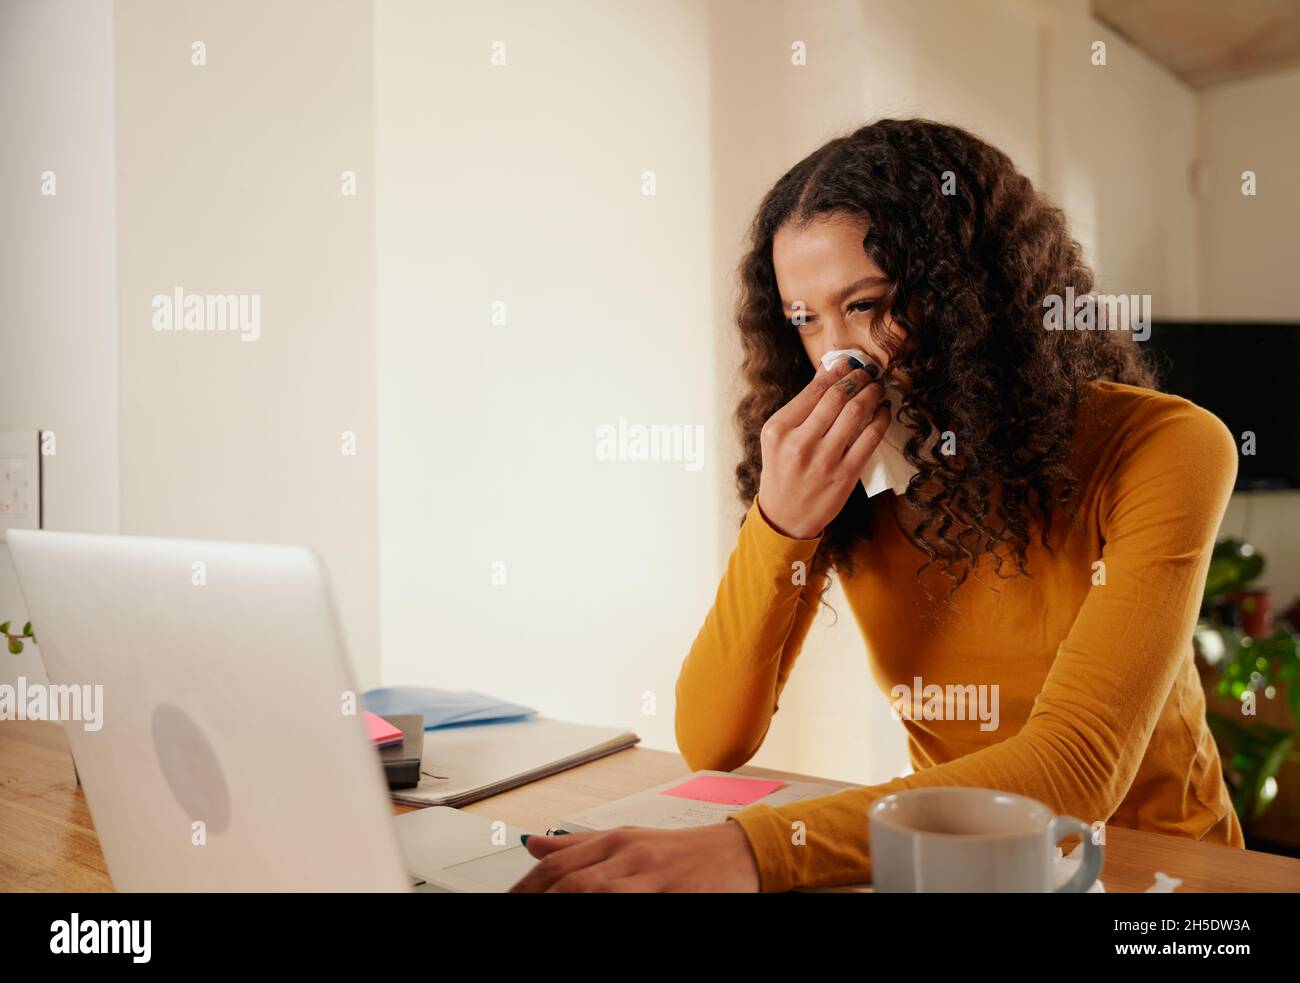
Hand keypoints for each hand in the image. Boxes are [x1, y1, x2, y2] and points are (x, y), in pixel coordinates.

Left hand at [507, 821, 760, 892]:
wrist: (739, 852)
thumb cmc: (683, 852)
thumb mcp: (629, 842)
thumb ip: (580, 846)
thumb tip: (533, 845)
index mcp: (614, 841)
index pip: (556, 866)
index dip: (526, 889)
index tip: (510, 903)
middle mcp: (629, 855)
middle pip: (572, 883)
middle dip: (541, 901)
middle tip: (519, 915)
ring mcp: (653, 876)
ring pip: (597, 893)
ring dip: (568, 905)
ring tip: (546, 920)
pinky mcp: (675, 894)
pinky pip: (638, 908)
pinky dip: (612, 913)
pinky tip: (603, 917)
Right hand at [756, 357, 890, 539]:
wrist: (785, 516)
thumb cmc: (782, 472)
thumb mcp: (779, 438)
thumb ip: (801, 408)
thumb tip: (828, 373)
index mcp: (778, 429)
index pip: (813, 390)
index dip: (836, 372)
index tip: (848, 364)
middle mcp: (799, 443)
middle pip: (837, 397)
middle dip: (857, 378)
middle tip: (867, 373)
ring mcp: (823, 460)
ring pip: (856, 413)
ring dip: (872, 393)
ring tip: (876, 388)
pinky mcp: (845, 475)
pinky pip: (870, 438)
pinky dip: (881, 419)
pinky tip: (883, 411)